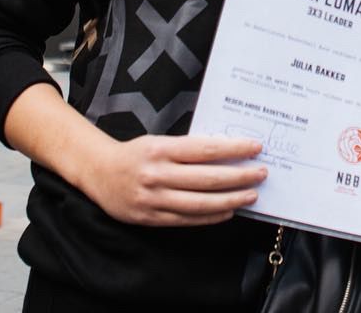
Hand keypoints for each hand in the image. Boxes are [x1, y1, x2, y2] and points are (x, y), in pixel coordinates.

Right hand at [80, 134, 266, 226]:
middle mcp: (157, 174)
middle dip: (239, 176)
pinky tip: (228, 211)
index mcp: (161, 149)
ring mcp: (154, 199)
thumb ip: (188, 149)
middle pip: (207, 178)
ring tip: (251, 195)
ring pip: (200, 203)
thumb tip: (226, 153)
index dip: (233, 150)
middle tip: (261, 173)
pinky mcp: (151, 218)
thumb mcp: (159, 142)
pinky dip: (211, 216)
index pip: (205, 150)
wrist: (99, 173)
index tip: (255, 148)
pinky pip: (187, 219)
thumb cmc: (136, 154)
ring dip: (230, 199)